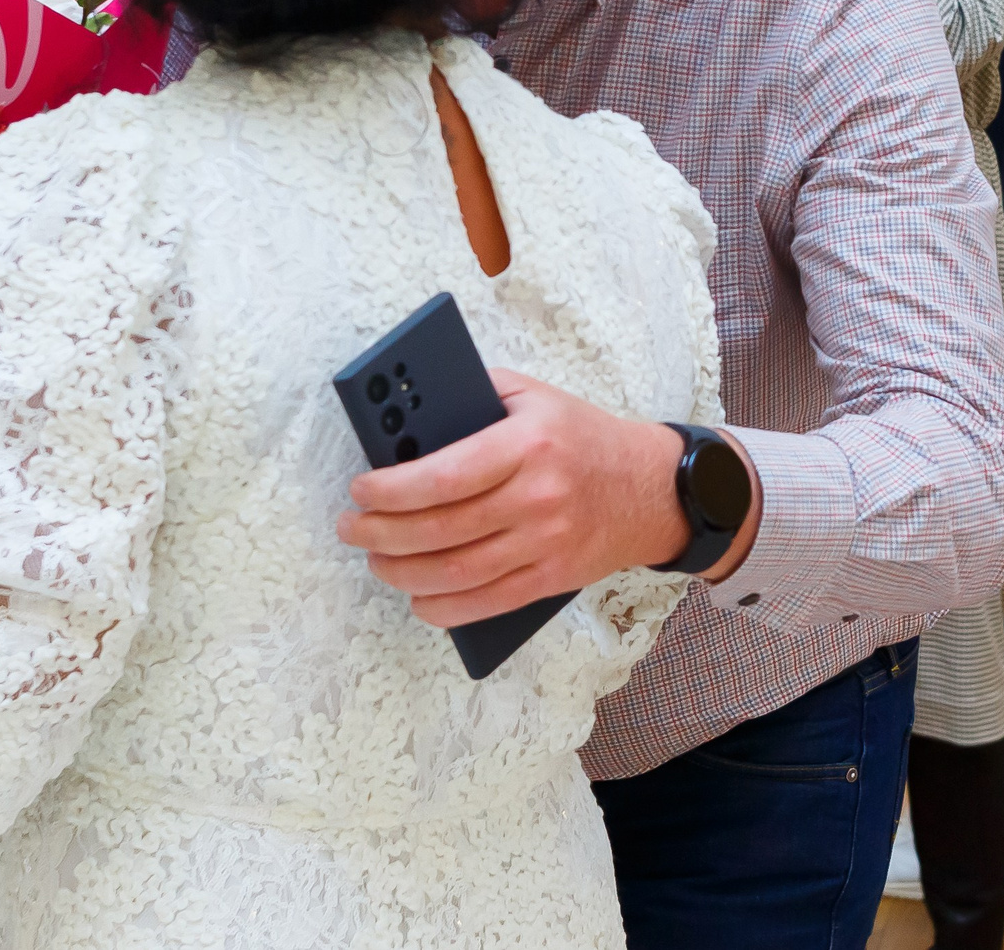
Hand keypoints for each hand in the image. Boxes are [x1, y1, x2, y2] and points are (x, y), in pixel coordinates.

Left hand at [337, 368, 715, 627]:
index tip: (360, 489)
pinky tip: (416, 597)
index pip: (445, 475)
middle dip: (381, 533)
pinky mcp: (552, 579)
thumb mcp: (531, 396)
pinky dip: (444, 608)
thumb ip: (473, 398)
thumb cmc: (579, 437)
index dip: (393, 489)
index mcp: (527, 444)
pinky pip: (488, 603)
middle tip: (351, 527)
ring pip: (458, 572)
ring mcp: (546, 544)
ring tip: (374, 559)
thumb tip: (406, 422)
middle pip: (442, 528)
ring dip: (402, 572)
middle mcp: (537, 497)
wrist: (652, 488)